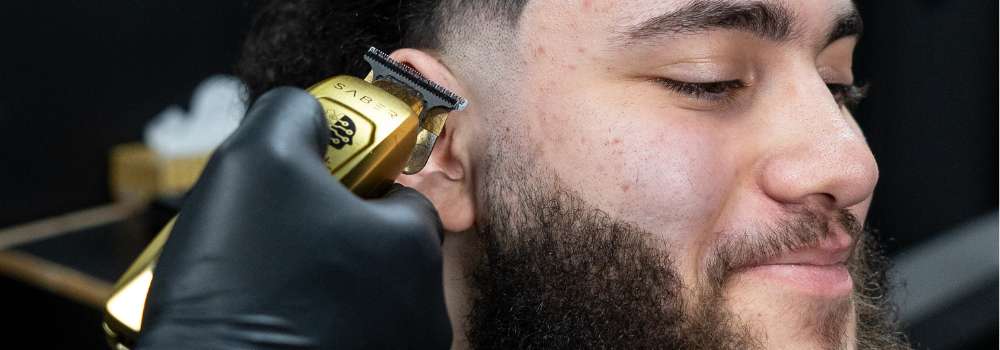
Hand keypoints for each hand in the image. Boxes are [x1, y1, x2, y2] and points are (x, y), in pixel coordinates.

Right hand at [136, 87, 451, 348]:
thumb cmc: (243, 280)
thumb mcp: (259, 157)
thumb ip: (294, 115)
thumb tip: (309, 114)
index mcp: (416, 245)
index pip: (394, 191)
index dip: (343, 180)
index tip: (298, 190)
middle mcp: (424, 306)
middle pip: (377, 244)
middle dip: (327, 232)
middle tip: (271, 236)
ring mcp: (398, 348)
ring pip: (360, 293)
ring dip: (320, 279)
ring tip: (263, 281)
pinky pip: (344, 332)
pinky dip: (312, 322)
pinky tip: (269, 318)